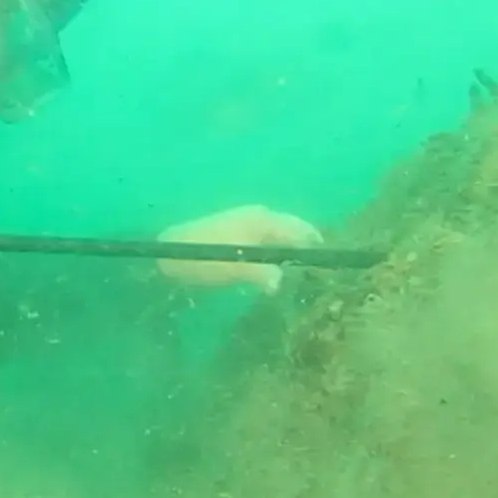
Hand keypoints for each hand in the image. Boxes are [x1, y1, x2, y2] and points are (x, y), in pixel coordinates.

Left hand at [156, 204, 322, 294]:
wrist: (170, 249)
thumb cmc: (202, 256)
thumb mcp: (234, 267)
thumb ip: (261, 274)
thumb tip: (280, 283)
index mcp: (262, 219)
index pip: (299, 228)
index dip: (314, 242)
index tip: (328, 259)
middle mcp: (258, 214)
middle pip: (290, 228)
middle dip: (303, 244)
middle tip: (316, 268)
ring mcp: (245, 220)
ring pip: (277, 233)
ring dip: (288, 247)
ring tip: (298, 269)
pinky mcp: (235, 230)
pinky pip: (264, 237)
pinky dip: (273, 249)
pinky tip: (273, 265)